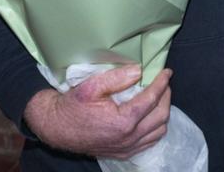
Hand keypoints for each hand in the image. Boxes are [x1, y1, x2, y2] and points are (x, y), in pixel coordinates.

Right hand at [24, 65, 172, 158]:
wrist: (56, 127)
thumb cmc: (72, 106)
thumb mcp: (91, 86)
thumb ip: (117, 77)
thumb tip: (139, 71)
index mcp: (123, 121)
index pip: (152, 99)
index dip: (162, 83)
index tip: (166, 72)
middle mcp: (128, 138)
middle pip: (161, 115)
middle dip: (166, 96)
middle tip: (163, 83)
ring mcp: (127, 148)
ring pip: (159, 130)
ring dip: (162, 112)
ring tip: (158, 97)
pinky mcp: (123, 153)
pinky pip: (150, 142)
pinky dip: (156, 128)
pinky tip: (151, 116)